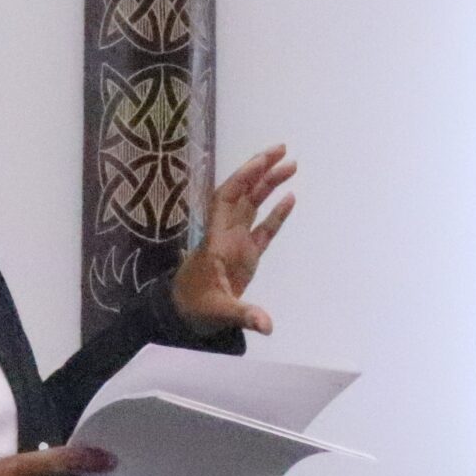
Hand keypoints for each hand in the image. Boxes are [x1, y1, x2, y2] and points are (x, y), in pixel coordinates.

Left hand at [172, 145, 296, 335]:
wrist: (183, 317)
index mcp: (216, 239)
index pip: (228, 199)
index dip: (243, 177)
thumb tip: (267, 325)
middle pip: (242, 193)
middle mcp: (226, 234)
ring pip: (253, 205)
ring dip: (269, 185)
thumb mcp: (217, 312)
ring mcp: (237, 243)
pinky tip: (290, 198)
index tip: (262, 160)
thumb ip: (243, 315)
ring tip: (292, 166)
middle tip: (282, 149)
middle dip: (259, 170)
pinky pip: (263, 228)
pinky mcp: (246, 256)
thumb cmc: (195, 309)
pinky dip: (276, 213)